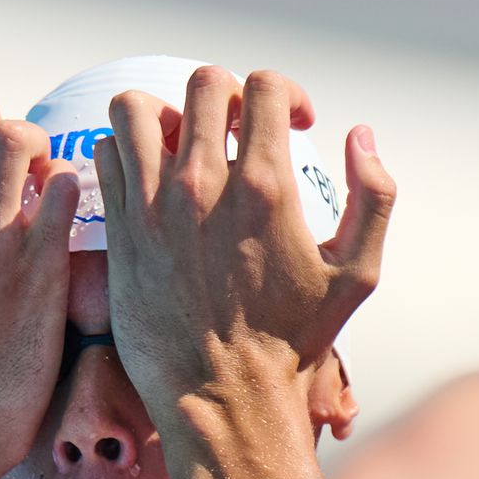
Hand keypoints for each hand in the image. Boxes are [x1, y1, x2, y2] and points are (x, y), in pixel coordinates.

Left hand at [94, 66, 396, 411]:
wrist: (222, 395)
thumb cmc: (292, 342)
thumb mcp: (358, 274)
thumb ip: (375, 196)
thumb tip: (360, 135)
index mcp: (265, 186)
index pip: (264, 86)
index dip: (285, 93)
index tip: (291, 126)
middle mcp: (204, 186)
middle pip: (203, 83)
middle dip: (225, 97)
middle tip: (232, 134)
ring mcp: (153, 207)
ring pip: (135, 108)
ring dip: (160, 116)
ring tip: (178, 147)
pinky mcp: (120, 232)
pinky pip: (104, 157)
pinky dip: (124, 156)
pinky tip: (148, 184)